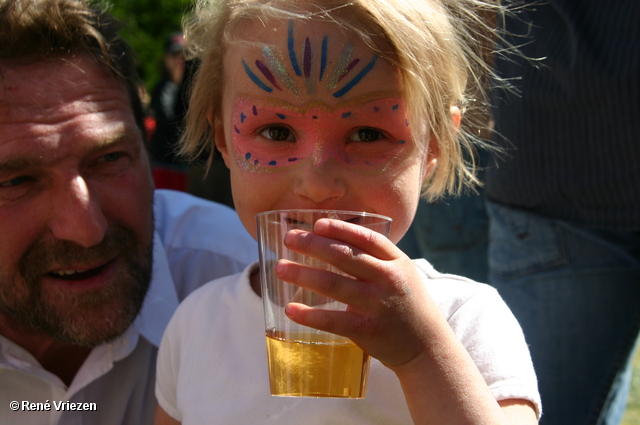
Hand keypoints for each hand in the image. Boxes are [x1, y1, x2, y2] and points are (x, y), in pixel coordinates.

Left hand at [275, 217, 432, 368]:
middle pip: (345, 257)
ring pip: (334, 284)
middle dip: (313, 245)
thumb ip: (374, 259)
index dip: (340, 229)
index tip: (317, 223)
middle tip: (289, 239)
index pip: (366, 239)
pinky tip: (290, 309)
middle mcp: (387, 280)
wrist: (427, 346)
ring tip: (280, 269)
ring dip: (303, 274)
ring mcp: (377, 305)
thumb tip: (333, 240)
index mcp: (396, 262)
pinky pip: (333, 320)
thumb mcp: (401, 274)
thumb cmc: (406, 304)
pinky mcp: (367, 330)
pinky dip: (310, 315)